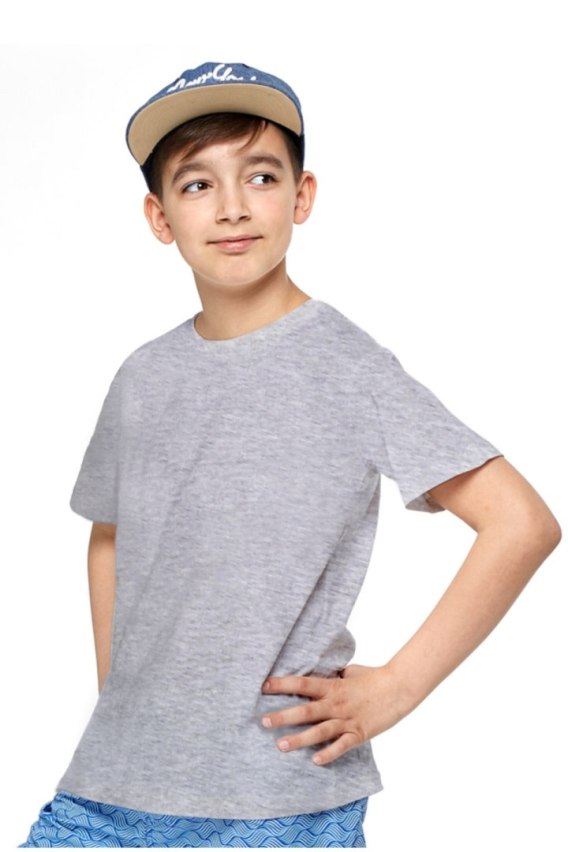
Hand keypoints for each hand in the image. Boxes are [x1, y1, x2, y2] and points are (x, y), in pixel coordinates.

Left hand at [260, 663, 408, 765]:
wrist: (399, 687)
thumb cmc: (372, 677)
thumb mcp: (348, 672)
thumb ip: (330, 677)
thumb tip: (313, 676)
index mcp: (333, 685)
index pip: (303, 683)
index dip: (283, 684)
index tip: (263, 686)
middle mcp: (336, 703)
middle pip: (306, 710)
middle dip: (283, 716)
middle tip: (263, 721)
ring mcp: (347, 720)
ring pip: (320, 731)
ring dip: (299, 739)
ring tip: (280, 745)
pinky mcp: (359, 734)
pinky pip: (342, 746)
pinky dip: (329, 754)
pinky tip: (315, 761)